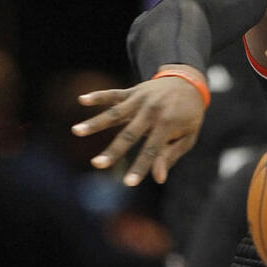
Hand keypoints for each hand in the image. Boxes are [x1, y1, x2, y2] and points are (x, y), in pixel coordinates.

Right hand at [71, 68, 205, 185]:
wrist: (189, 83)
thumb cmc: (188, 116)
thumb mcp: (188, 136)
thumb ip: (171, 156)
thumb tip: (159, 179)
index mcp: (168, 125)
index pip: (152, 151)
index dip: (140, 167)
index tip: (128, 183)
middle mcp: (152, 112)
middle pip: (129, 134)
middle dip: (113, 151)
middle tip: (97, 164)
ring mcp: (140, 100)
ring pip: (115, 113)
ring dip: (96, 122)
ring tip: (76, 131)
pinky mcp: (132, 92)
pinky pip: (113, 94)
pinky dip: (98, 96)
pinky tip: (82, 100)